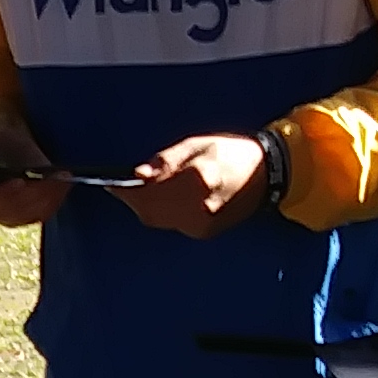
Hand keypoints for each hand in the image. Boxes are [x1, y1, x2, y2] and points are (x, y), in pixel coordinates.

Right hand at [0, 126, 71, 228]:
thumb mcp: (2, 140)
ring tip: (64, 179)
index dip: (2, 192)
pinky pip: (38, 215)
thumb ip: (16, 155)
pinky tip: (65, 185)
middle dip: (34, 193)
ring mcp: (2, 217)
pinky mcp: (22, 219)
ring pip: (26, 214)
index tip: (21, 181)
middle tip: (55, 179)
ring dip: (48, 197)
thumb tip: (40, 168)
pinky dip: (53, 200)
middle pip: (9, 209)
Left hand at [111, 133, 268, 237]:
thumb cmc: (231, 153)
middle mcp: (199, 206)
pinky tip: (161, 201)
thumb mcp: (198, 145)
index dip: (126, 190)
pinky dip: (161, 213)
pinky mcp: (204, 232)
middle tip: (121, 186)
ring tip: (139, 192)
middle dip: (132, 199)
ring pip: (158, 219)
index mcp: (198, 178)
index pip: (150, 190)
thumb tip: (139, 174)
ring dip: (145, 207)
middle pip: (149, 209)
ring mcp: (202, 222)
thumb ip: (167, 160)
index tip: (110, 183)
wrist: (267, 175)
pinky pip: (171, 224)